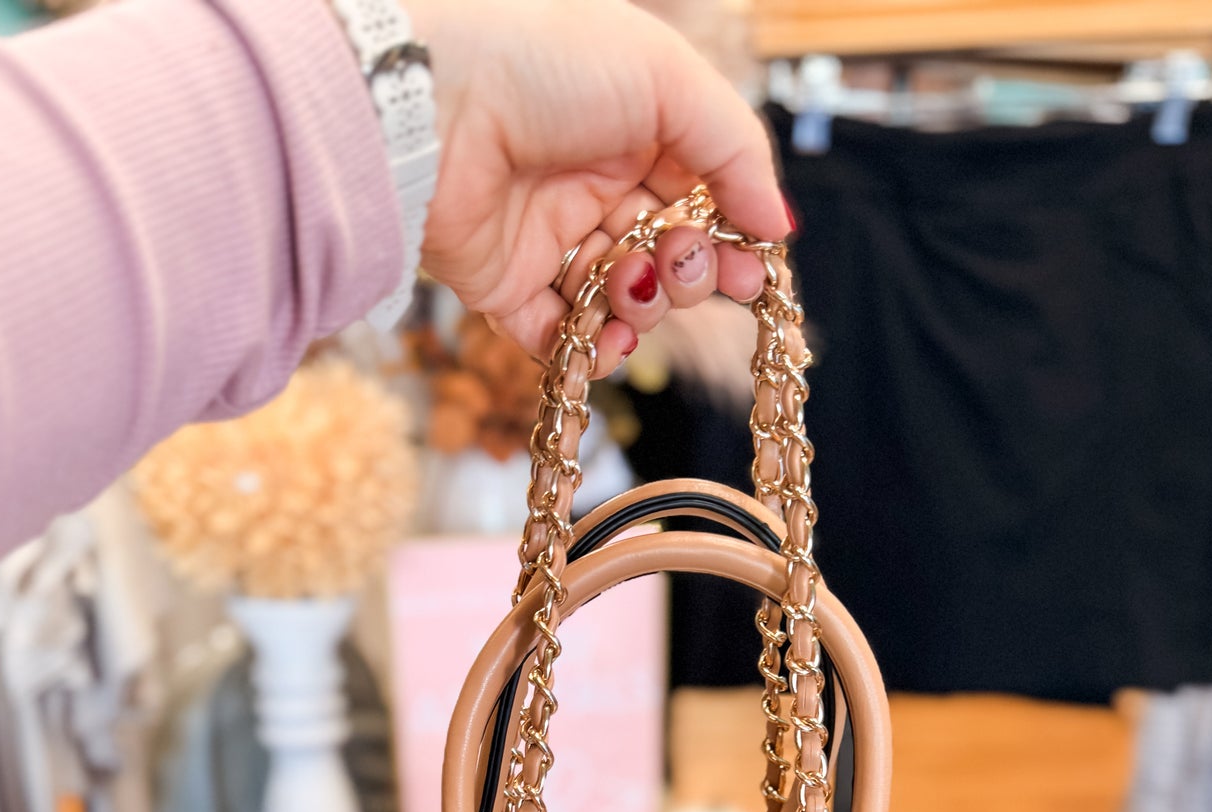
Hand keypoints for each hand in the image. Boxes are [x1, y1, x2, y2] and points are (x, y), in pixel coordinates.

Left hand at [411, 0, 789, 374]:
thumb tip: (778, 224)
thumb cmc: (545, 63)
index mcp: (636, 127)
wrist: (433, 104)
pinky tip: (605, 339)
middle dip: (690, 274)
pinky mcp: (505, 286)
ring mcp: (550, 237)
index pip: (702, 198)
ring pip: (620, 300)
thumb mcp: (667, 78)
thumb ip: (736, 148)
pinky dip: (590, 349)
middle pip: (667, 255)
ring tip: (631, 288)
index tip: (754, 270)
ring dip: (642, 308)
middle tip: (685, 270)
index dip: (731, 237)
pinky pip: (560, 338)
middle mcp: (594, 183)